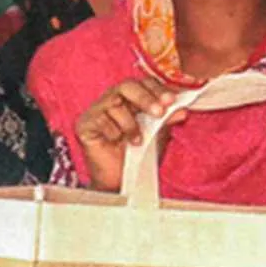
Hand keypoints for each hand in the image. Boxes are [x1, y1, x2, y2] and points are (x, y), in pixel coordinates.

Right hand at [73, 75, 176, 192]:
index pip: (142, 83)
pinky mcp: (84, 125)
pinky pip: (100, 120)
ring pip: (114, 104)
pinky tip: (115, 143)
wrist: (122, 183)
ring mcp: (96, 111)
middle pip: (126, 86)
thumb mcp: (158, 135)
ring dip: (130, 124)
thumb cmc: (138, 156)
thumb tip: (181, 109)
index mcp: (131, 98)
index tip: (171, 100)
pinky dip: (113, 133)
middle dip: (145, 98)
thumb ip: (167, 120)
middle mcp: (112, 100)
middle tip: (159, 112)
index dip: (157, 89)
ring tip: (136, 141)